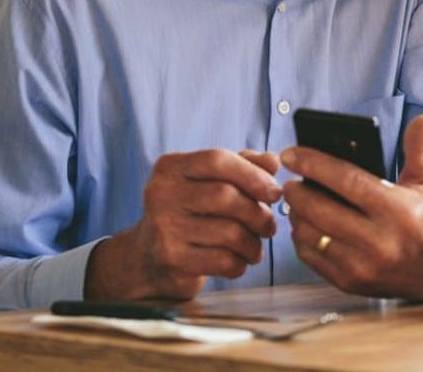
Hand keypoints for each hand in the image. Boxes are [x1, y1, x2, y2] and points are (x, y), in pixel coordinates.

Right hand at [85, 149, 281, 299]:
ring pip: (230, 232)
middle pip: (226, 196)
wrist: (148, 259)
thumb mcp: (209, 182)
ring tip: (255, 247)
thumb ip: (242, 166)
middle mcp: (161, 194)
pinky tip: (239, 262)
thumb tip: (273, 161)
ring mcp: (164, 228)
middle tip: (268, 226)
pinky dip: (240, 263)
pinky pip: (223, 260)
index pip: (218, 160)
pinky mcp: (172, 260)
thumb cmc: (189, 214)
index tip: (275, 192)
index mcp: (170, 167)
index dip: (253, 175)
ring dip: (253, 243)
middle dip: (257, 213)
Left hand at [281, 114, 422, 299]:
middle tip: (289, 180)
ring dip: (296, 215)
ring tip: (297, 201)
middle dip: (297, 191)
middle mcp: (381, 241)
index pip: (346, 180)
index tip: (292, 154)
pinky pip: (313, 258)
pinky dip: (302, 239)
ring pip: (311, 235)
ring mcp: (364, 267)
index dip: (314, 164)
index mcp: (399, 210)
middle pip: (320, 209)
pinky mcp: (353, 284)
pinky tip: (306, 225)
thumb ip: (421, 147)